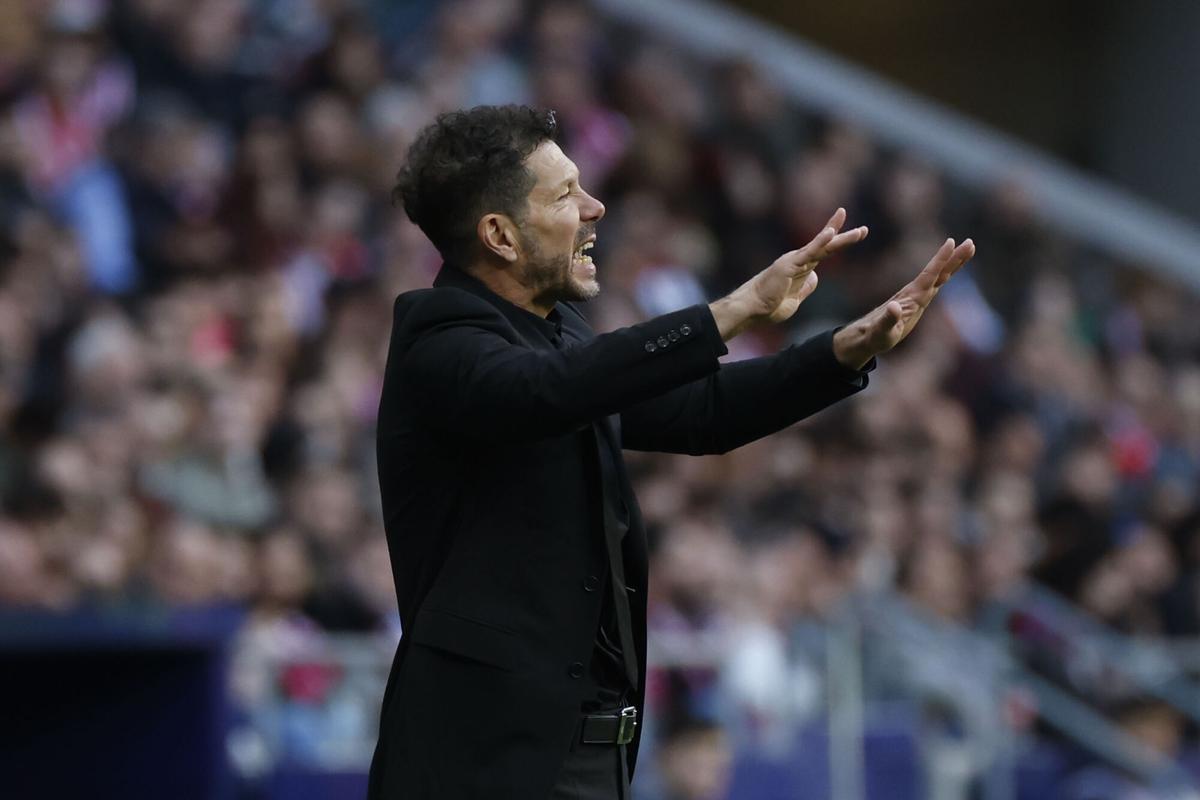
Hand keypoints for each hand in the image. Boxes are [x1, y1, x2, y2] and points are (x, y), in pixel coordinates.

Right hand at [752, 208, 867, 322]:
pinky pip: (809, 252)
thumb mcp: (795, 299)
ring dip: (842, 239)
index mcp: (801, 268)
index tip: (856, 233)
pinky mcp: (789, 264)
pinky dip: (820, 242)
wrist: (752, 309)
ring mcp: (794, 260)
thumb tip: (815, 277)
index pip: (823, 251)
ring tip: (861, 232)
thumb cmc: (768, 307)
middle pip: (826, 245)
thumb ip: (806, 287)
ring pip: (823, 246)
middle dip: (845, 236)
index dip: (838, 241)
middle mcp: (799, 260)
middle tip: (865, 230)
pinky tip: (832, 233)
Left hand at [833, 237, 975, 368]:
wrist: (866, 336)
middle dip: (954, 258)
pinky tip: (951, 269)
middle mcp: (915, 293)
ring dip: (953, 263)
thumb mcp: (881, 331)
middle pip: (938, 272)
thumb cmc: (874, 336)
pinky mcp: (917, 302)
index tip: (951, 242)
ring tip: (968, 248)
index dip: (940, 260)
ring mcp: (917, 296)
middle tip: (970, 242)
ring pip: (939, 276)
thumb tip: (895, 308)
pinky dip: (945, 274)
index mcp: (911, 297)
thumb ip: (887, 320)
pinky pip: (935, 284)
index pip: (929, 275)